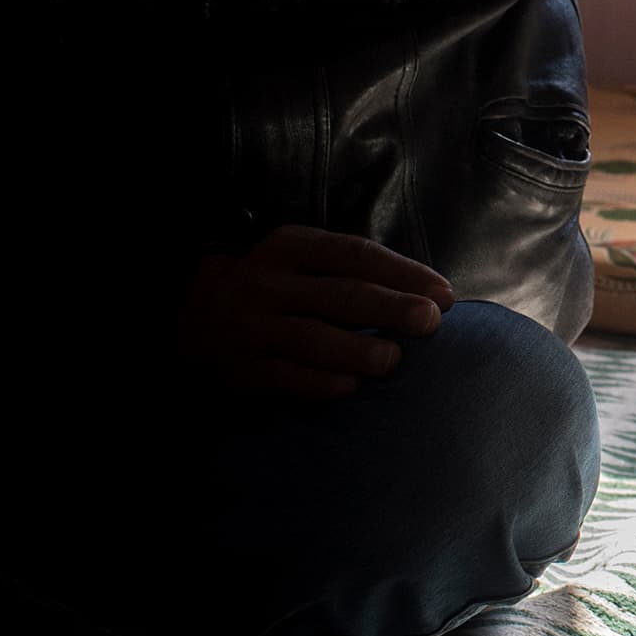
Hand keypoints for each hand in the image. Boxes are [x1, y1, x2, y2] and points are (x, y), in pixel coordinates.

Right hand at [179, 225, 456, 399]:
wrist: (192, 322)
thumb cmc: (276, 291)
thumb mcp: (302, 262)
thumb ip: (353, 272)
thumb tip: (428, 295)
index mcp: (291, 247)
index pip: (356, 255)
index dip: (403, 273)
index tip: (444, 295)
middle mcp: (270, 283)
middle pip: (341, 295)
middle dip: (390, 308)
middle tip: (430, 323)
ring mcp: (253, 327)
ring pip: (312, 338)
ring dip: (356, 349)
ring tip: (393, 360)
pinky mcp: (244, 369)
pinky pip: (285, 377)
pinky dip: (318, 383)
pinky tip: (349, 388)